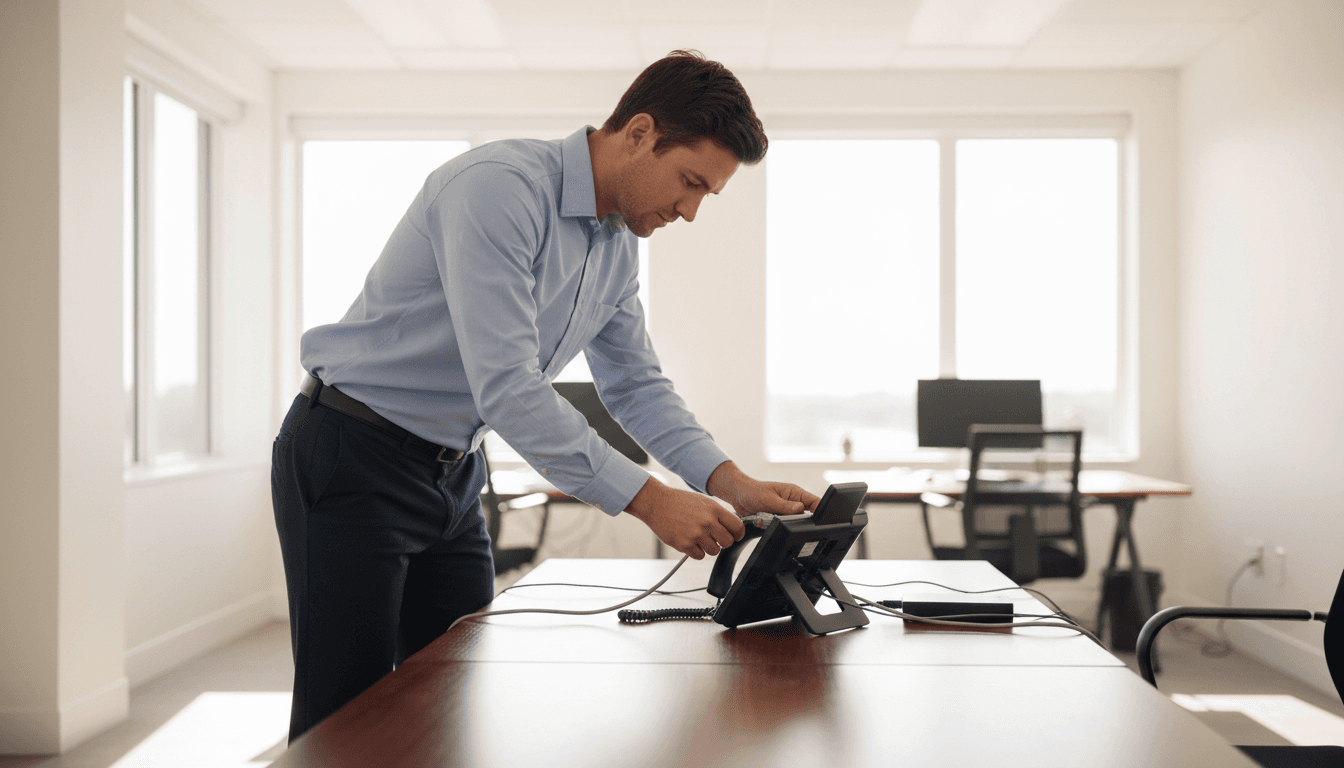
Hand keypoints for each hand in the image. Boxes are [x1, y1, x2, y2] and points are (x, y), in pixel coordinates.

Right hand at [625, 477, 745, 559]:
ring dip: (708, 547)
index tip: (735, 536)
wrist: (657, 503)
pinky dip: (696, 551)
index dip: (737, 533)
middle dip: (723, 542)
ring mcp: (696, 534)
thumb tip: (731, 527)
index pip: (737, 526)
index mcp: (714, 509)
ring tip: (698, 538)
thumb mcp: (703, 501)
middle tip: (714, 538)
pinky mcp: (685, 544)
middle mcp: (707, 522)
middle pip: (728, 542)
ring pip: (714, 551)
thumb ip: (717, 514)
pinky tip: (689, 541)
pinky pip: (699, 556)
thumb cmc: (679, 501)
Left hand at [705, 461, 820, 517]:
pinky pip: (782, 527)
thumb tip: (800, 509)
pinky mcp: (779, 518)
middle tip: (782, 519)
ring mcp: (786, 511)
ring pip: (793, 524)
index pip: (815, 502)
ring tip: (768, 516)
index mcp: (795, 493)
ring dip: (781, 524)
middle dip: (796, 521)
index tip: (821, 522)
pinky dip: (774, 527)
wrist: (738, 496)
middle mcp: (793, 502)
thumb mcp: (769, 499)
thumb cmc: (753, 491)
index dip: (821, 512)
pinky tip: (763, 520)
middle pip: (806, 516)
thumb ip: (785, 506)